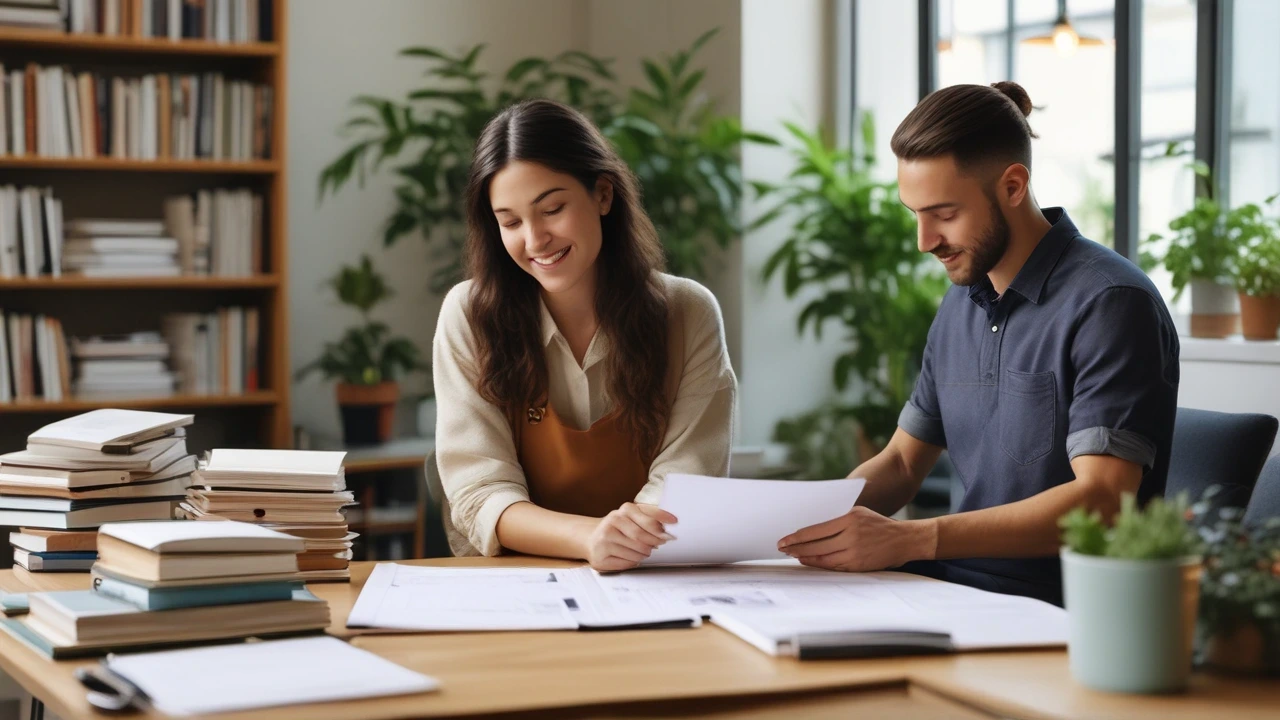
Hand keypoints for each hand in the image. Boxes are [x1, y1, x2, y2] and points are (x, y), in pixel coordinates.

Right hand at [582, 503, 676, 571]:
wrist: (591, 538)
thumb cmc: (618, 528)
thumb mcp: (633, 517)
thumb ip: (650, 519)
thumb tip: (670, 526)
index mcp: (625, 510)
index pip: (648, 517)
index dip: (663, 521)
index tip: (675, 523)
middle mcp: (613, 521)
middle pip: (643, 536)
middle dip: (654, 543)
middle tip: (658, 545)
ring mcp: (605, 538)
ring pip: (637, 552)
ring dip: (644, 554)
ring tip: (643, 551)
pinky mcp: (601, 555)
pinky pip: (627, 562)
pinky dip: (633, 561)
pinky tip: (630, 556)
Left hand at [778, 507, 935, 571]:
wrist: (904, 539)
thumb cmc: (878, 523)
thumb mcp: (858, 512)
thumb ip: (836, 519)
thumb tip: (811, 528)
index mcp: (849, 518)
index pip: (815, 530)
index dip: (796, 537)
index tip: (783, 540)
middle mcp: (851, 536)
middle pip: (816, 546)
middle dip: (796, 549)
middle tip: (782, 549)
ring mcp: (855, 552)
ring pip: (823, 559)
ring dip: (806, 558)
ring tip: (794, 556)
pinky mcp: (859, 565)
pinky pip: (834, 567)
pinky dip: (820, 565)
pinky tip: (811, 562)